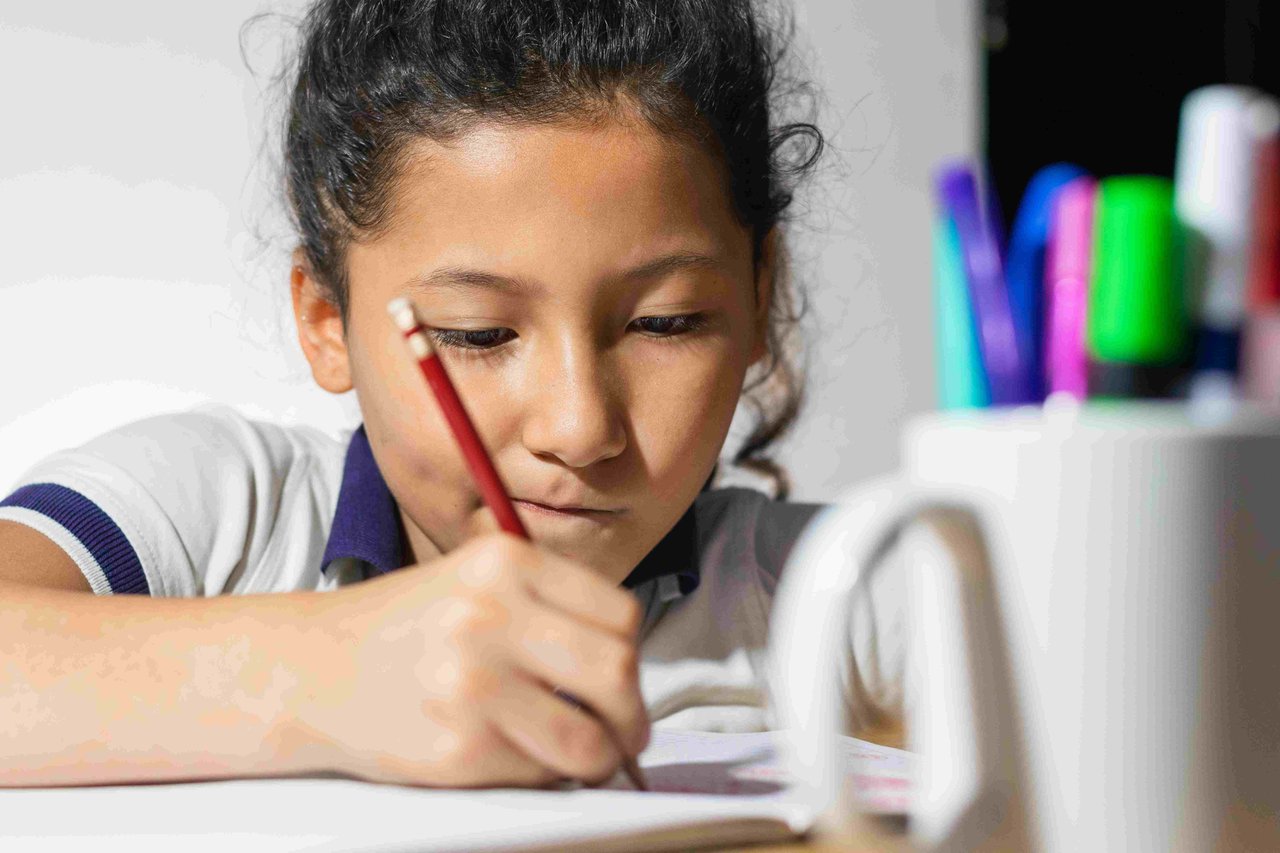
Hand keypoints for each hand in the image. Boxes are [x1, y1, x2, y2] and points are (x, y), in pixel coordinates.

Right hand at [297, 533, 649, 787]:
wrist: (313, 668)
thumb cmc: (407, 627)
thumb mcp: (476, 579)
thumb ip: (549, 605)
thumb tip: (626, 665)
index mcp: (506, 563)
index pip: (620, 615)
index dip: (632, 656)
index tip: (624, 678)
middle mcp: (490, 615)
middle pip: (617, 673)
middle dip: (632, 715)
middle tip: (626, 732)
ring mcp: (472, 683)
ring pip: (589, 737)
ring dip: (601, 756)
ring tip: (588, 756)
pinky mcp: (456, 746)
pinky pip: (539, 772)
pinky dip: (546, 774)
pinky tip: (522, 758)